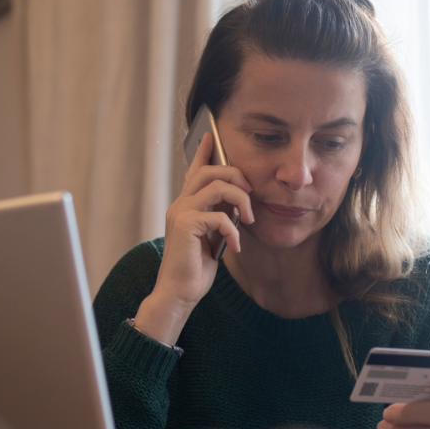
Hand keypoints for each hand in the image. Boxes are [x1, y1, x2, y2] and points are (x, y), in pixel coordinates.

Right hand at [133, 132, 253, 344]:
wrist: (178, 293)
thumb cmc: (194, 269)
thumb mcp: (210, 238)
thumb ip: (217, 218)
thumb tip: (236, 204)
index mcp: (185, 206)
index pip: (194, 171)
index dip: (204, 152)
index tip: (211, 135)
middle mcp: (180, 204)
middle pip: (209, 171)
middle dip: (236, 175)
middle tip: (250, 194)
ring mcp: (181, 213)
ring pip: (216, 185)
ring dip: (240, 200)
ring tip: (248, 219)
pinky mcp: (186, 225)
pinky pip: (219, 216)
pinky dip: (233, 231)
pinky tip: (235, 247)